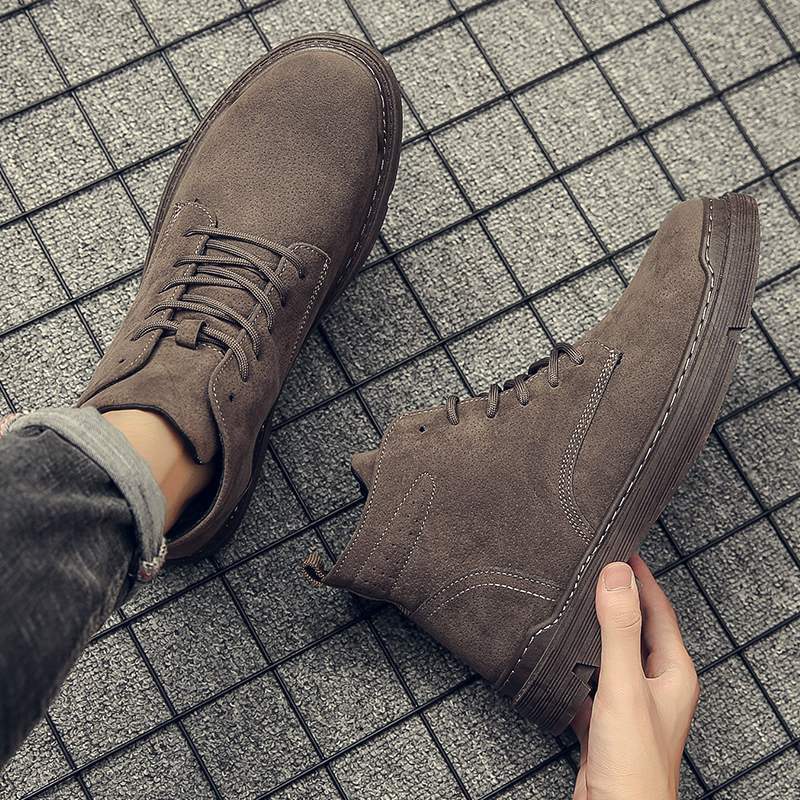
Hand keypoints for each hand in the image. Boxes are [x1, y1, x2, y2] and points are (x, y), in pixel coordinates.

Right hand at [571, 555, 699, 799]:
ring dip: (595, 631)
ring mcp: (632, 705)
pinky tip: (558, 660)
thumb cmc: (633, 762)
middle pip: (637, 629)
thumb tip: (617, 574)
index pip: (659, 610)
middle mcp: (657, 686)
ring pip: (613, 654)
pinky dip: (577, 666)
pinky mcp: (607, 722)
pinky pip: (593, 681)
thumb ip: (620, 629)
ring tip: (572, 604)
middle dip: (617, 599)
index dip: (641, 578)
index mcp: (673, 673)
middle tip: (593, 570)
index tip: (621, 548)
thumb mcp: (624, 685)